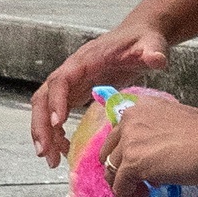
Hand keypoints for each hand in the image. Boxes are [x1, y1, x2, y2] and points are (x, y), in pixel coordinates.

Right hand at [27, 21, 173, 160]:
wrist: (140, 37)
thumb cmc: (142, 40)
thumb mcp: (151, 44)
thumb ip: (152, 51)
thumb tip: (156, 59)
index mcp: (84, 60)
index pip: (61, 80)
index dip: (56, 101)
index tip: (59, 123)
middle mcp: (72, 71)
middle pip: (44, 97)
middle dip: (41, 125)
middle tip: (45, 152)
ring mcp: (71, 83)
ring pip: (45, 108)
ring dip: (44, 133)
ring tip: (50, 159)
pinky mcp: (76, 92)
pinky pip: (56, 113)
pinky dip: (55, 132)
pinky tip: (63, 150)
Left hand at [106, 95, 197, 196]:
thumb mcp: (176, 128)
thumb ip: (158, 138)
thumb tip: (154, 164)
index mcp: (140, 109)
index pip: (120, 137)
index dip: (127, 158)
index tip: (142, 175)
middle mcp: (129, 121)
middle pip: (110, 154)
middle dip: (121, 174)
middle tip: (141, 189)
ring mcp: (128, 142)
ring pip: (112, 173)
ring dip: (126, 191)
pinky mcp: (132, 163)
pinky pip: (120, 190)